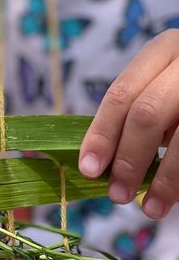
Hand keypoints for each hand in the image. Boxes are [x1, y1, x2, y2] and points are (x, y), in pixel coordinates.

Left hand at [79, 30, 178, 218]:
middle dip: (128, 160)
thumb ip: (135, 115)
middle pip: (146, 113)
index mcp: (163, 50)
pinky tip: (176, 197)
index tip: (89, 170)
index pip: (121, 94)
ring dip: (164, 180)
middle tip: (116, 195)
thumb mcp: (162, 90)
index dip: (102, 134)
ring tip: (150, 208)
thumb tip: (100, 162)